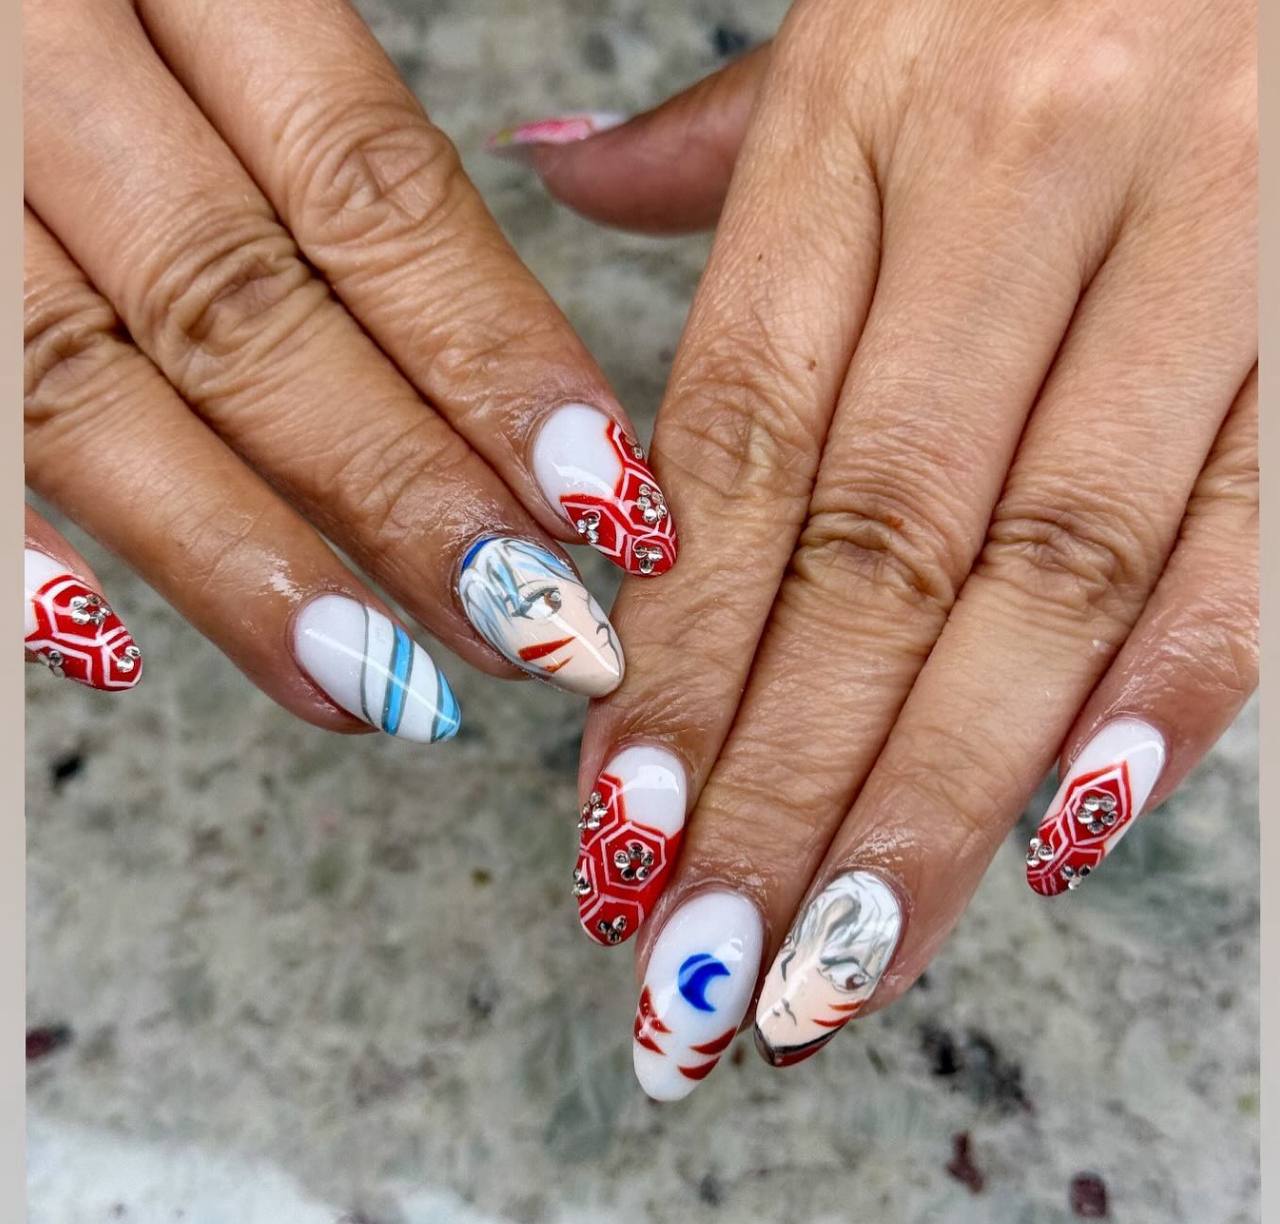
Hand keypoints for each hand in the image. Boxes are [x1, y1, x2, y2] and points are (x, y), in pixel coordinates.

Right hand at [24, 0, 683, 737]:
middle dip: (405, 495)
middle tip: (536, 630)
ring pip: (88, 395)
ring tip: (382, 689)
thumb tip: (541, 243)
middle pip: (250, 317)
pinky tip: (105, 652)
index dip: (493, 355)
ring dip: (245, 565)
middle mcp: (38, 59)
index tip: (605, 495)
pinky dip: (8, 541)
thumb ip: (335, 113)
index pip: (370, 192)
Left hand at [503, 0, 1255, 1095]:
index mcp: (861, 122)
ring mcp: (1201, 245)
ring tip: (838, 966)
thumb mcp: (850, 22)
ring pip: (1049, 575)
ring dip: (938, 797)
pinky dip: (1169, 687)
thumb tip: (564, 176)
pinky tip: (1064, 831)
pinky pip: (1248, 521)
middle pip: (877, 553)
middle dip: (784, 790)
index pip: (738, 451)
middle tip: (704, 976)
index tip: (623, 834)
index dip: (679, 661)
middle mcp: (1018, 189)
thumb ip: (719, 146)